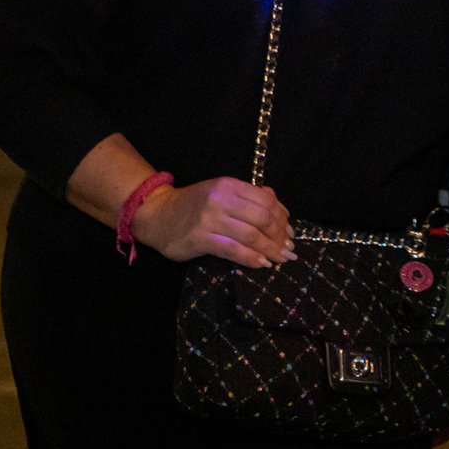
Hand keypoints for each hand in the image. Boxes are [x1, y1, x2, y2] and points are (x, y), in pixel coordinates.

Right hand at [132, 176, 295, 266]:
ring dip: (270, 249)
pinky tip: (262, 264)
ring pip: (251, 236)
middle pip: (263, 218)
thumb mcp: (221, 192)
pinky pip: (234, 250)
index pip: (266, 201)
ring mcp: (210, 219)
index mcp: (229, 185)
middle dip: (280, 236)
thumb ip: (249, 197)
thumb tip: (280, 208)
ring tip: (280, 258)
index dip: (283, 218)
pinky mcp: (201, 239)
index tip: (290, 232)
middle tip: (288, 248)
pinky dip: (251, 258)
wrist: (158, 215)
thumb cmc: (194, 205)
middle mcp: (221, 199)